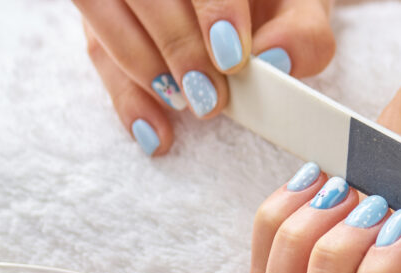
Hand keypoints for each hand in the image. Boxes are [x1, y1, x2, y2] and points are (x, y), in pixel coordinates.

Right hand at [76, 0, 334, 155]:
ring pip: (104, 12)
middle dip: (177, 47)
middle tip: (209, 97)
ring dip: (143, 70)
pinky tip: (155, 132)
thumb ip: (302, 31)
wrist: (251, 4)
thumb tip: (277, 60)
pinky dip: (126, 99)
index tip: (232, 57)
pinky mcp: (103, 15)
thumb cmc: (273, 3)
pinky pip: (98, 51)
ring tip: (184, 106)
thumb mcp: (301, 10)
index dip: (215, 8)